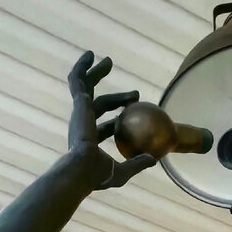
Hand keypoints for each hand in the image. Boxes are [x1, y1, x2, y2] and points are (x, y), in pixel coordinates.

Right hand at [66, 51, 155, 189]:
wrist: (82, 170)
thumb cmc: (99, 176)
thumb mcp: (122, 172)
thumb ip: (137, 164)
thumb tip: (153, 160)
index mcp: (89, 141)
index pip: (103, 129)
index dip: (117, 122)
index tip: (136, 122)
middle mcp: (82, 125)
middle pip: (96, 106)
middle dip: (114, 98)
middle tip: (135, 94)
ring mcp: (79, 113)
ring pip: (85, 88)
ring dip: (96, 74)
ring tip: (109, 61)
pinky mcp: (79, 104)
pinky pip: (78, 81)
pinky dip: (82, 67)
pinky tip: (90, 55)